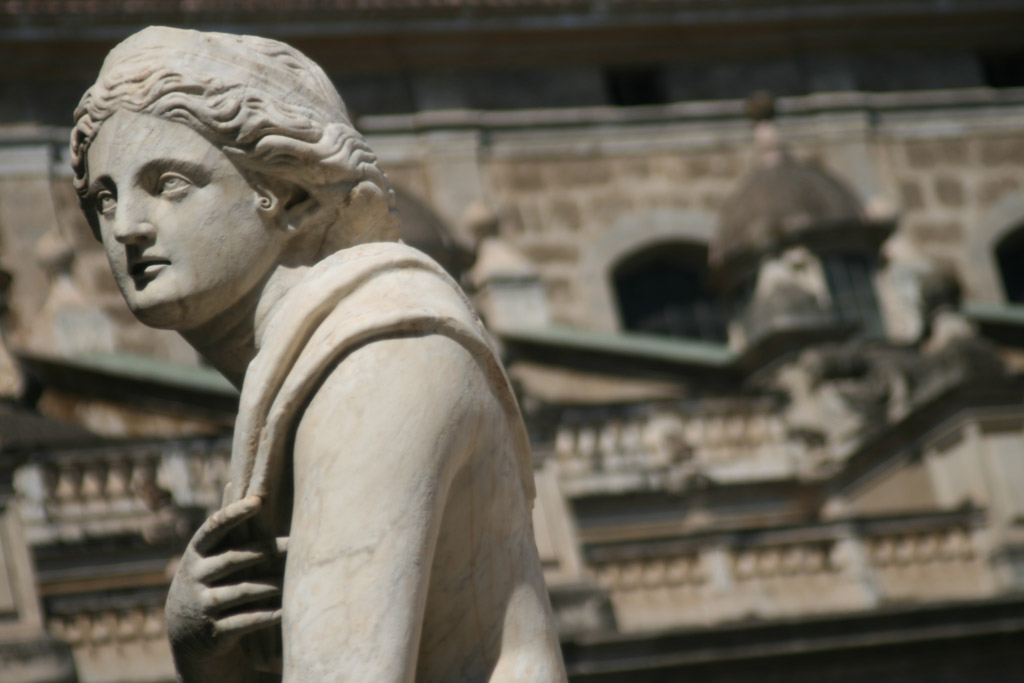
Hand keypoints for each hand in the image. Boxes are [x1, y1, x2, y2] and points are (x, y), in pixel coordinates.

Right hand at [166, 496, 286, 681]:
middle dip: (266, 551)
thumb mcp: (206, 554)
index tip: (258, 501)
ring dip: (271, 584)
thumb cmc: (208, 579)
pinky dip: (268, 616)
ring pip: (242, 591)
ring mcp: (203, 604)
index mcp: (197, 553)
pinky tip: (289, 611)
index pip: (213, 528)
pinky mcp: (214, 631)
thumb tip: (234, 481)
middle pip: (235, 559)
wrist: (186, 632)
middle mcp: (196, 576)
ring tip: (297, 577)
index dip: (234, 514)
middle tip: (297, 544)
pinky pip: (245, 621)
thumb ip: (223, 524)